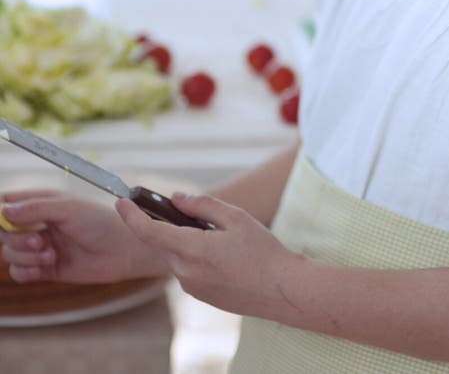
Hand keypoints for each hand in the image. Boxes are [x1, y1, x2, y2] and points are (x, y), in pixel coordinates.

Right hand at [0, 190, 169, 283]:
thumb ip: (36, 209)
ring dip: (25, 255)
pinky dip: (27, 270)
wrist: (123, 251)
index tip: (2, 219)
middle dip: (16, 237)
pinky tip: (47, 265)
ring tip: (51, 253)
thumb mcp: (69, 209)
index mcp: (44, 202)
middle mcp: (39, 223)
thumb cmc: (102, 222)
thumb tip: (5, 210)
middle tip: (40, 240)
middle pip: (5, 231)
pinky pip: (19, 272)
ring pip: (10, 252)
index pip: (9, 202)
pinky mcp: (45, 268)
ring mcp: (41, 246)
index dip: (1, 210)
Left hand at [116, 192, 299, 316]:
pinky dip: (198, 256)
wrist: (281, 290)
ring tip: (224, 237)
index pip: (149, 232)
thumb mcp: (235, 217)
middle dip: (174, 225)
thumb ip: (203, 205)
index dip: (131, 216)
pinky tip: (225, 254)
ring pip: (179, 255)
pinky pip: (189, 269)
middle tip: (196, 212)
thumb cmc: (261, 251)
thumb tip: (178, 199)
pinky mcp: (200, 296)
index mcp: (191, 249)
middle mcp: (185, 271)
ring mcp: (192, 287)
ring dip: (189, 241)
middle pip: (166, 241)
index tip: (121, 202)